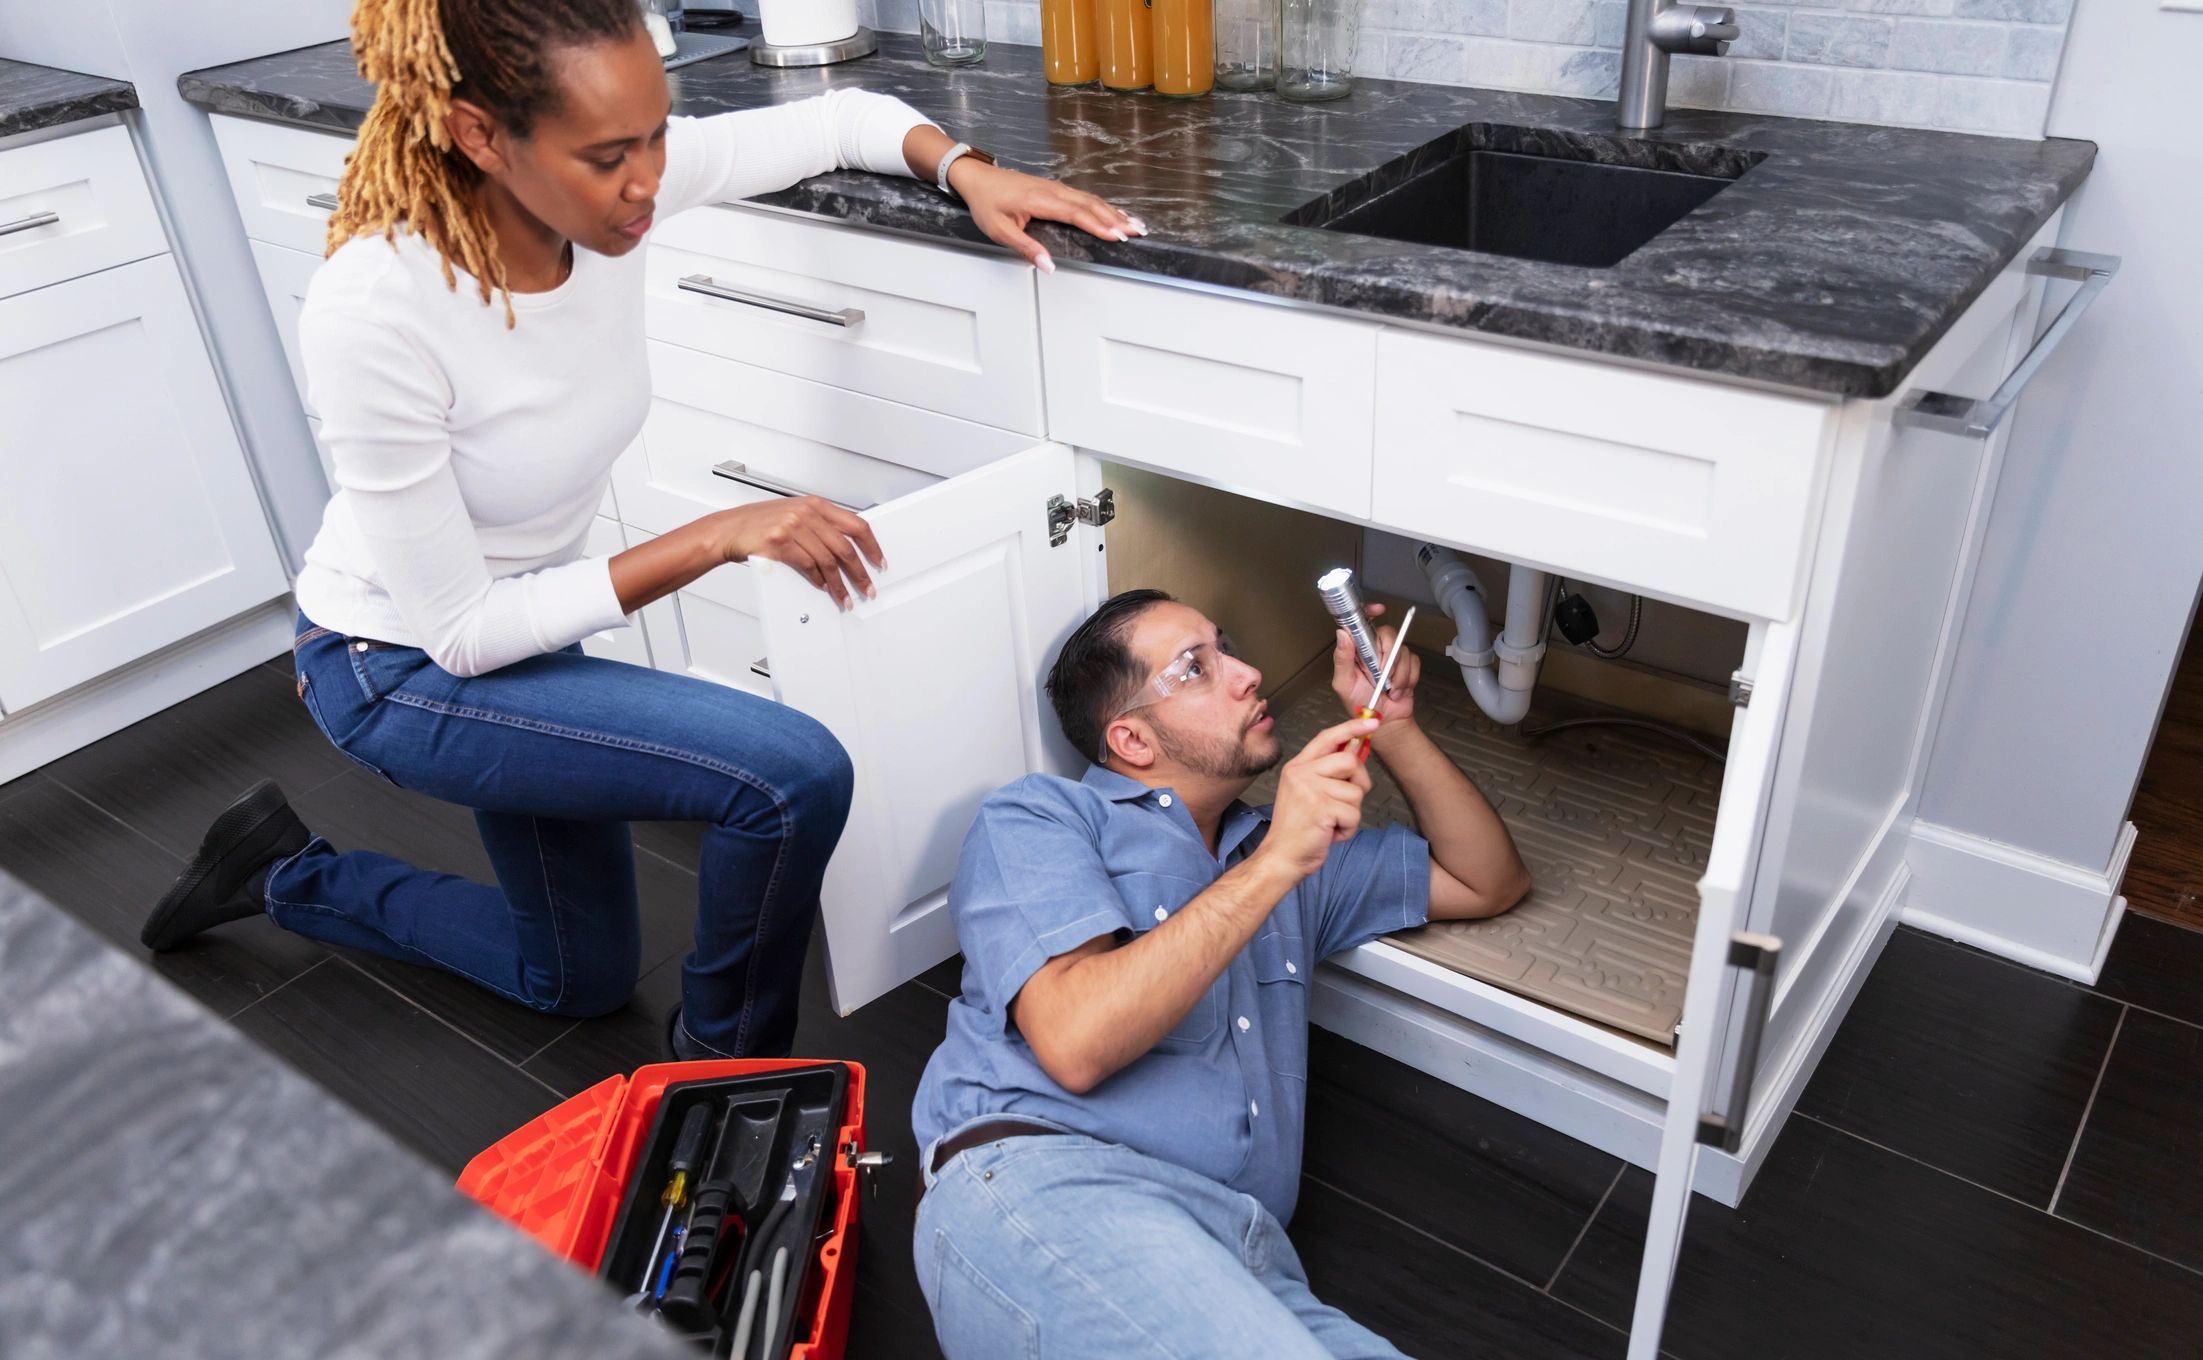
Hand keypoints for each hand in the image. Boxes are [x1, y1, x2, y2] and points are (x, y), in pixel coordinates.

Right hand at [709, 496, 884, 610]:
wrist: (729, 529)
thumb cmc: (759, 523)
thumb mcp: (793, 515)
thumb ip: (819, 526)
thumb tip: (846, 548)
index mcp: (815, 504)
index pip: (855, 524)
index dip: (871, 546)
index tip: (878, 561)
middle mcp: (806, 513)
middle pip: (845, 547)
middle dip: (859, 572)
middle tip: (867, 587)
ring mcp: (793, 527)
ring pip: (828, 561)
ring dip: (839, 584)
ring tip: (845, 597)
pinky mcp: (780, 543)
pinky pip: (808, 566)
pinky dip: (818, 580)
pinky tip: (823, 587)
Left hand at [948, 159, 1146, 272]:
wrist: (977, 178)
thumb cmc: (986, 203)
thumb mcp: (999, 230)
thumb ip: (1025, 248)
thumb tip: (1048, 265)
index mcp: (1041, 201)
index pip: (1077, 214)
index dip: (1099, 225)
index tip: (1118, 236)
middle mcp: (1053, 191)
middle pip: (1091, 205)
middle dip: (1116, 219)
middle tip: (1138, 232)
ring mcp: (1056, 188)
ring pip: (1091, 199)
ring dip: (1114, 212)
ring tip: (1135, 224)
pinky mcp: (1056, 188)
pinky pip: (1085, 197)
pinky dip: (1103, 206)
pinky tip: (1114, 212)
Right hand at [1254, 718, 1377, 880]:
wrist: (1282, 857)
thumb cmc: (1297, 829)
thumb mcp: (1307, 792)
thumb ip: (1327, 772)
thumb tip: (1355, 751)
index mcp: (1298, 767)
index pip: (1327, 737)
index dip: (1352, 727)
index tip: (1372, 722)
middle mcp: (1301, 773)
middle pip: (1349, 761)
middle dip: (1358, 782)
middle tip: (1345, 802)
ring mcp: (1310, 790)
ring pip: (1355, 792)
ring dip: (1351, 813)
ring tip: (1330, 822)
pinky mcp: (1321, 808)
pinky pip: (1354, 814)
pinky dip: (1348, 829)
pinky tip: (1330, 832)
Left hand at [1330, 602, 1419, 727]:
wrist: (1385, 722)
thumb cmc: (1361, 704)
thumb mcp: (1345, 683)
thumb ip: (1343, 658)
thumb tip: (1342, 634)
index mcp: (1357, 650)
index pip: (1362, 622)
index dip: (1369, 611)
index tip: (1378, 610)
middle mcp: (1374, 649)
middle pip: (1388, 634)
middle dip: (1387, 657)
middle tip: (1382, 674)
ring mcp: (1392, 656)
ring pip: (1402, 651)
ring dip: (1397, 675)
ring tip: (1389, 689)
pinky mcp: (1407, 664)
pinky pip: (1413, 662)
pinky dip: (1407, 679)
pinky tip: (1398, 689)